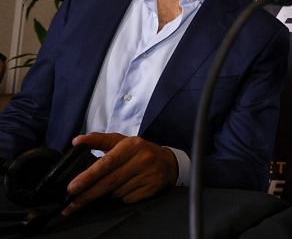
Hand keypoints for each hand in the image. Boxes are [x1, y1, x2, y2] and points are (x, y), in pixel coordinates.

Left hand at [62, 133, 177, 214]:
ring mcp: (149, 174)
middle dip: (88, 194)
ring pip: (117, 192)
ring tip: (108, 188)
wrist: (168, 162)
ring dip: (106, 194)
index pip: (107, 162)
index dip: (88, 176)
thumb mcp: (122, 141)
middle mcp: (142, 159)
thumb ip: (99, 140)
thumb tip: (77, 141)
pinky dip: (121, 197)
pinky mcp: (153, 188)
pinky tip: (124, 190)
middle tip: (72, 204)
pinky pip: (128, 198)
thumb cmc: (139, 151)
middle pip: (109, 182)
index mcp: (132, 145)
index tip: (72, 187)